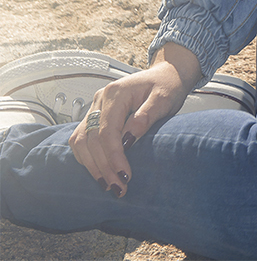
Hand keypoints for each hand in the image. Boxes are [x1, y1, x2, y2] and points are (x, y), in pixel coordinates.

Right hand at [68, 42, 201, 196]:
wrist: (166, 76)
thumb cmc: (166, 85)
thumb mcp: (163, 99)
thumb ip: (146, 116)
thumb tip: (129, 138)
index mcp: (116, 93)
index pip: (107, 131)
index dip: (113, 157)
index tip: (124, 176)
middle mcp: (101, 99)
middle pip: (91, 139)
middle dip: (104, 167)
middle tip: (118, 187)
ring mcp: (96, 107)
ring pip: (81, 141)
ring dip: (92, 166)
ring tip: (108, 185)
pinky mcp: (96, 116)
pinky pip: (82, 140)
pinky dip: (88, 158)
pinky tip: (100, 171)